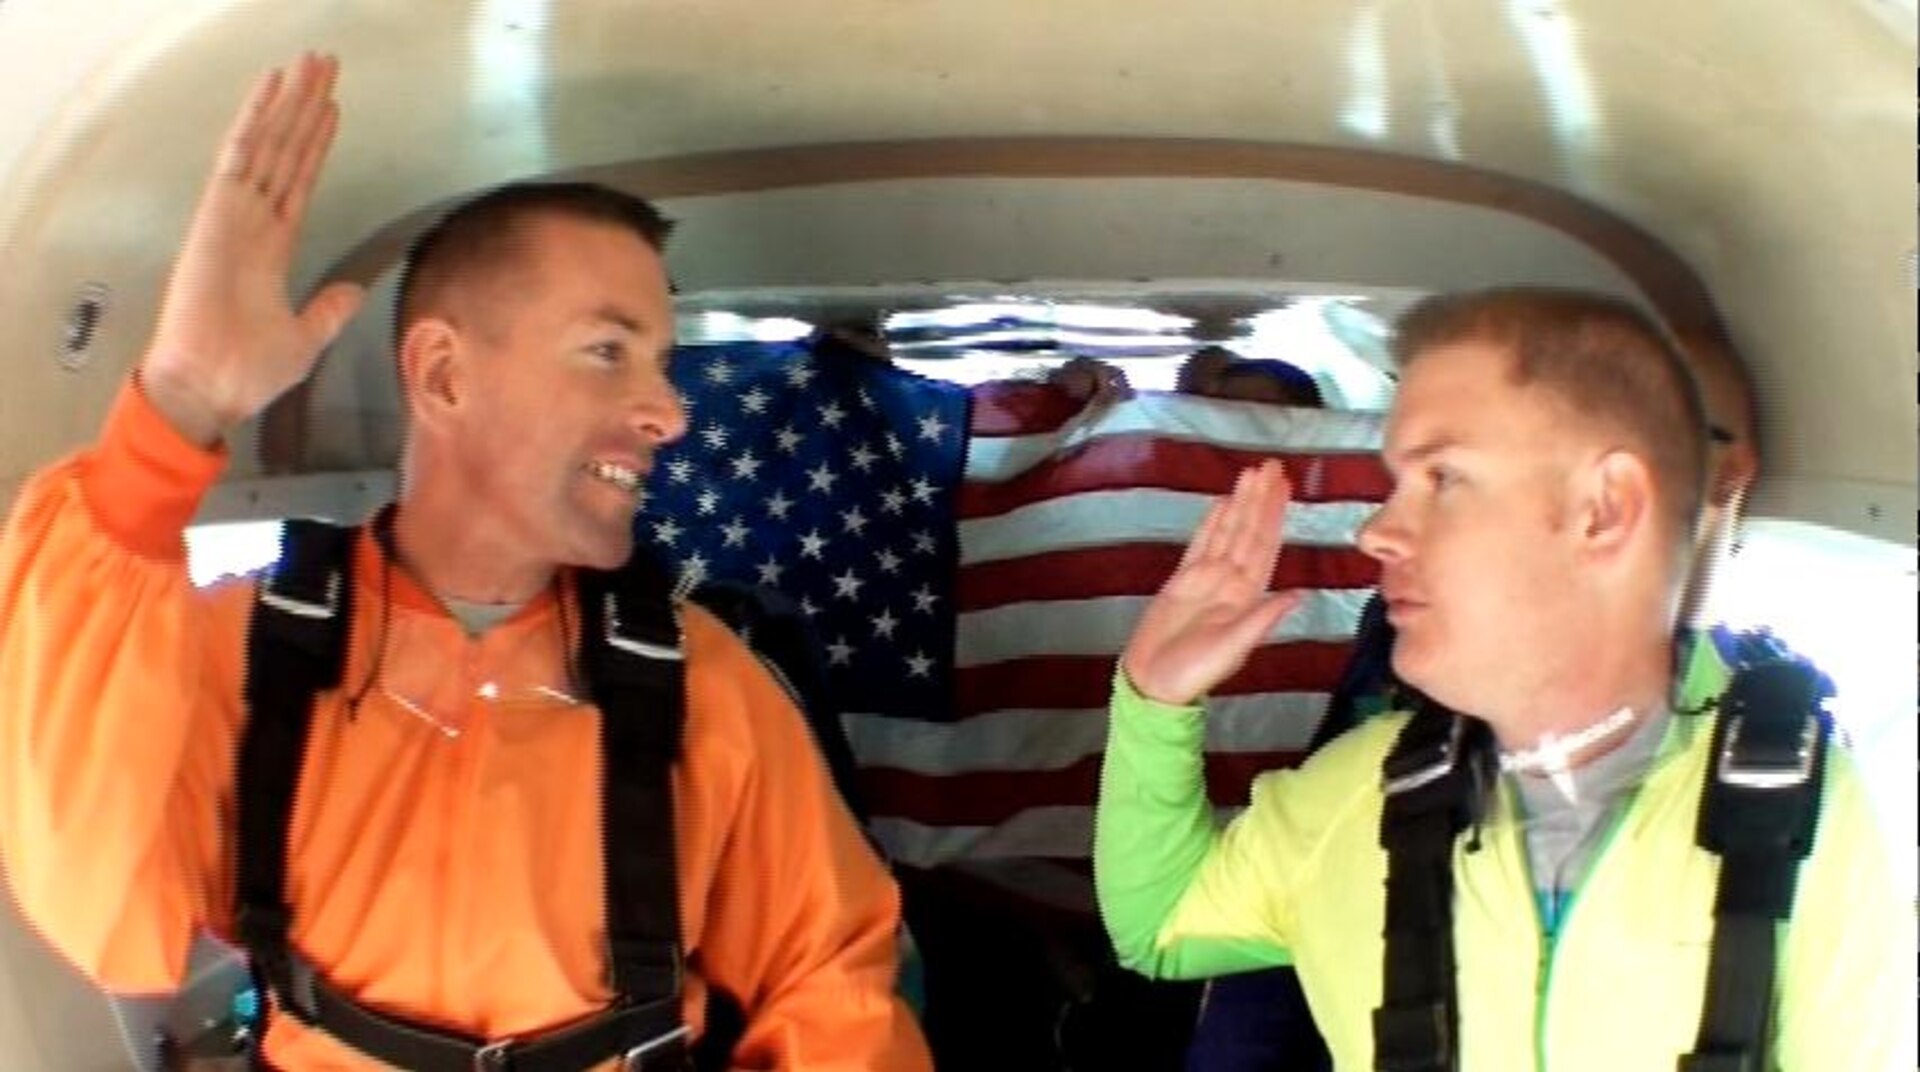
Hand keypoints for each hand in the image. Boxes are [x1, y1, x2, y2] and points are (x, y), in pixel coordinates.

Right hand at [139, 53, 365, 445]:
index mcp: (271, 248)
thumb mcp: (305, 338)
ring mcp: (232, 217)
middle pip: (284, 152)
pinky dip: (253, 124)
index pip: (298, 182)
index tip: (330, 112)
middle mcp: (251, 223)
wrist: (210, 389)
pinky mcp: (215, 219)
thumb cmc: (246, 372)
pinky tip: (268, 92)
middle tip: (324, 66)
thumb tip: (353, 290)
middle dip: (304, 108)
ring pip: (265, 145)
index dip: (314, 145)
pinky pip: (237, 160)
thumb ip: (327, 310)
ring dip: (286, 103)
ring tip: (307, 65)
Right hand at [1120, 460, 1303, 705]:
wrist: (1154, 682)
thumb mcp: (1231, 647)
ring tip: (1250, 473)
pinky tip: (1222, 503)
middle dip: (1260, 499)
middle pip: (1249, 531)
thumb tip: (1300, 595)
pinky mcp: (1182, 580)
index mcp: (1247, 596)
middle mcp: (1231, 582)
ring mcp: (1207, 579)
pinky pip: (1201, 544)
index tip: (1284, 488)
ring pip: (1228, 532)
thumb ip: (1262, 619)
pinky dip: (1211, 523)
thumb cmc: (1193, 672)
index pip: (1265, 546)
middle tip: (1271, 465)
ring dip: (1240, 503)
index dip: (1275, 516)